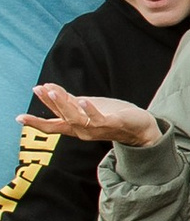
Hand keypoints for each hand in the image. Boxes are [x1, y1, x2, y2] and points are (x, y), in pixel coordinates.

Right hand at [21, 85, 159, 145]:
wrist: (140, 127)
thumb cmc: (112, 116)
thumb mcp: (87, 107)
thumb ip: (70, 102)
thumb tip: (50, 90)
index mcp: (76, 127)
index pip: (52, 125)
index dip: (35, 122)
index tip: (18, 118)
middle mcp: (84, 131)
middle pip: (62, 118)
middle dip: (50, 104)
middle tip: (39, 89)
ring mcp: (97, 129)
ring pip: (76, 119)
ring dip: (65, 105)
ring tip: (54, 91)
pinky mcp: (112, 124)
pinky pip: (98, 118)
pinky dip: (90, 109)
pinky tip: (83, 99)